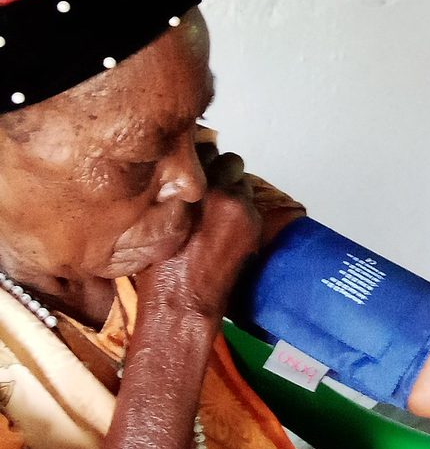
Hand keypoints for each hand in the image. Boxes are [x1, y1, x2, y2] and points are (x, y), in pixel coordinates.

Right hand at [137, 149, 260, 322]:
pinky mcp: (253, 222)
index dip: (198, 160)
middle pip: (226, 160)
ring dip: (233, 190)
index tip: (195, 168)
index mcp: (185, 185)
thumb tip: (183, 178)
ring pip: (242, 181)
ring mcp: (238, 206)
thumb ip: (175, 191)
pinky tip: (227, 227)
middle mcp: (214, 190)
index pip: (202, 148)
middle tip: (209, 190)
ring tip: (218, 211)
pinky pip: (251, 202)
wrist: (182, 300)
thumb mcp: (157, 216)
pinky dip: (242, 210)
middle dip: (219, 172)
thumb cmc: (159, 266)